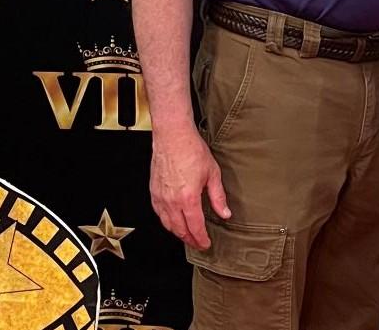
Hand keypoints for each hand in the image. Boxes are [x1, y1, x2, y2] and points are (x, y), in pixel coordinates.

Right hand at [150, 126, 230, 248]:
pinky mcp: (153, 192)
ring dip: (178, 233)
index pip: (195, 228)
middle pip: (180, 230)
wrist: (173, 136)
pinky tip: (173, 221)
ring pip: (168, 225)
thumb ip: (218, 197)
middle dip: (190, 240)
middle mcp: (172, 201)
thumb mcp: (212, 173)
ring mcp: (161, 198)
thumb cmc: (191, 149)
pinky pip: (159, 214)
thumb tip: (224, 213)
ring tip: (187, 235)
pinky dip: (167, 222)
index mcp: (188, 199)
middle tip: (198, 243)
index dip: (201, 239)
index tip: (206, 244)